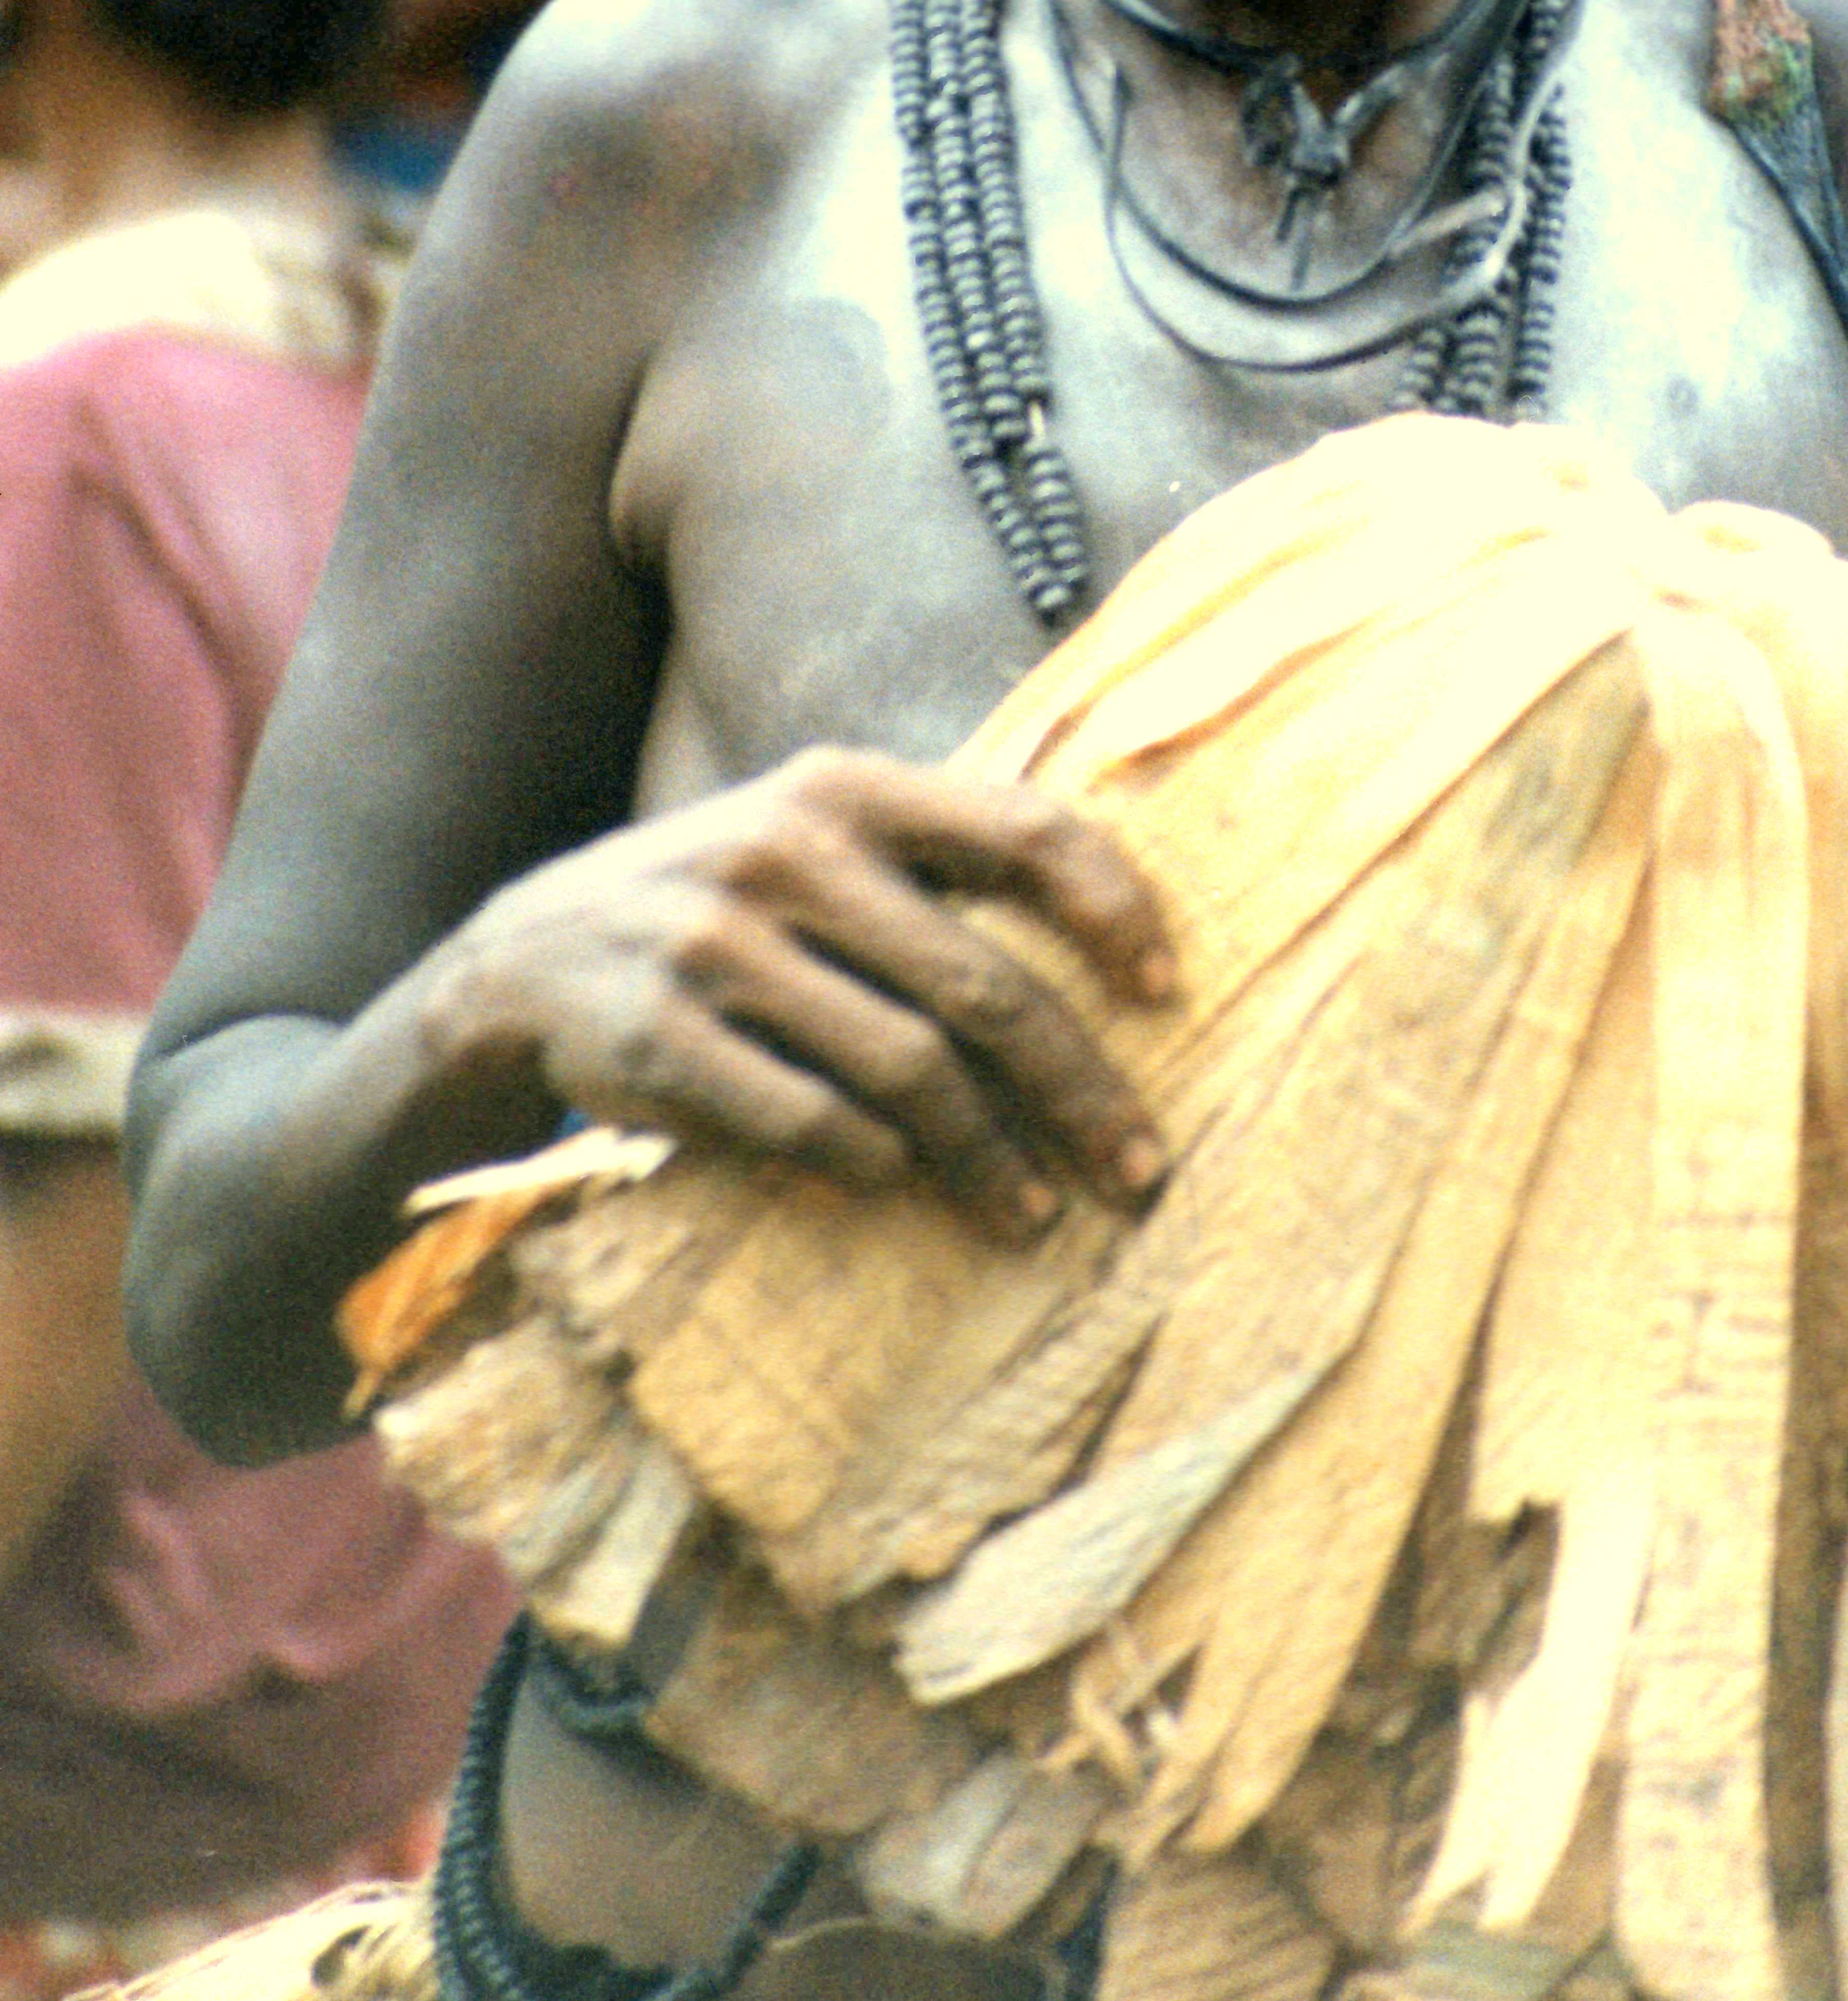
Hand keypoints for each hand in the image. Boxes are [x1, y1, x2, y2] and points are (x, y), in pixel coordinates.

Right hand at [420, 748, 1174, 1247]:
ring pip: (907, 1069)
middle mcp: (786, 851)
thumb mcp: (817, 836)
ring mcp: (717, 944)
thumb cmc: (728, 901)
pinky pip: (807, 1122)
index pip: (1024, 832)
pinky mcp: (663, 1038)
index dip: (1115, 912)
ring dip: (987, 1156)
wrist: (526, 953)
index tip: (1167, 991)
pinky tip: (900, 1187)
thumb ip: (939, 863)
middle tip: (1140, 1167)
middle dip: (1079, 1087)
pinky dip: (870, 1164)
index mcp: (845, 788)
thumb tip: (1120, 938)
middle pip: (983, 986)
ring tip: (1034, 1212)